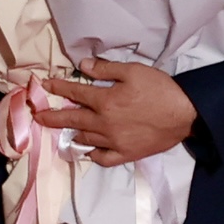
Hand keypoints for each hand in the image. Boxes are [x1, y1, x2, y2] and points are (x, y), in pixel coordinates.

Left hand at [42, 57, 197, 165]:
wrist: (186, 114)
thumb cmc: (161, 89)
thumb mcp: (134, 71)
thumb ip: (107, 69)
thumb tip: (84, 66)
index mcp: (105, 100)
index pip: (74, 92)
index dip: (57, 87)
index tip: (44, 85)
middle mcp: (104, 123)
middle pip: (71, 119)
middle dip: (52, 116)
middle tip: (38, 116)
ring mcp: (113, 141)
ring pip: (84, 138)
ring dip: (72, 132)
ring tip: (65, 130)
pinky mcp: (126, 153)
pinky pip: (102, 158)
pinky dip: (92, 154)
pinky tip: (89, 149)